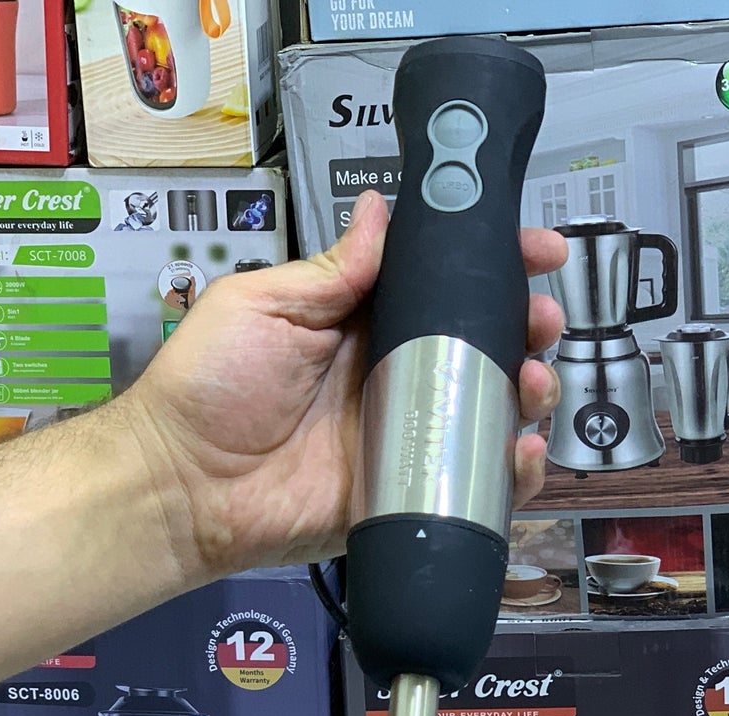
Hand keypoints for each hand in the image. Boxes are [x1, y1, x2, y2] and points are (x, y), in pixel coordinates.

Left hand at [127, 190, 566, 582]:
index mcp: (363, 324)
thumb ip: (332, 268)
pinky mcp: (409, 492)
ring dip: (530, 393)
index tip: (536, 248)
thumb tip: (380, 210)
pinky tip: (522, 450)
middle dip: (528, 328)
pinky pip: (475, 483)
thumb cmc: (208, 387)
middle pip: (483, 348)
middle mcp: (394, 376)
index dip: (493, 265)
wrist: (185, 485)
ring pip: (492, 412)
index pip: (443, 286)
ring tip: (536, 381)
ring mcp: (406, 436)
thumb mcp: (262, 302)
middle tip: (543, 320)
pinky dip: (512, 471)